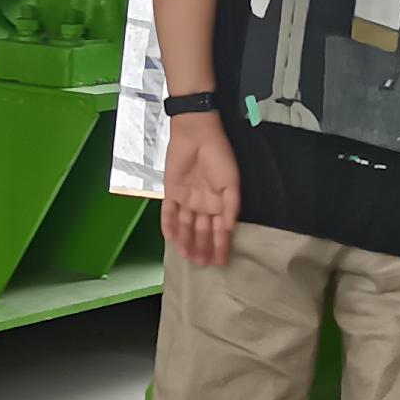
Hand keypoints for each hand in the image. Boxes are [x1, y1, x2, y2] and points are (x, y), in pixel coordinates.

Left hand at [162, 112, 240, 267]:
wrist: (197, 135)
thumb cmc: (219, 157)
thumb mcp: (232, 182)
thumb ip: (230, 206)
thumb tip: (228, 228)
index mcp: (219, 203)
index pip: (220, 230)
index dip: (220, 246)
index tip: (221, 262)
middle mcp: (203, 205)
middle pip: (201, 231)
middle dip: (202, 248)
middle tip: (201, 264)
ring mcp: (186, 199)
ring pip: (184, 226)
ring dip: (186, 241)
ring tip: (187, 257)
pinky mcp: (171, 192)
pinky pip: (168, 213)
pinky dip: (168, 225)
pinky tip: (170, 239)